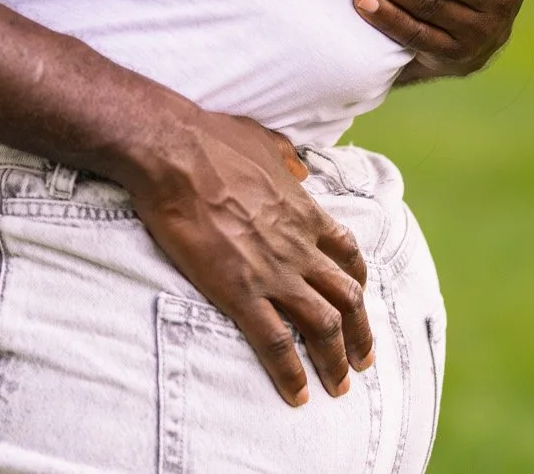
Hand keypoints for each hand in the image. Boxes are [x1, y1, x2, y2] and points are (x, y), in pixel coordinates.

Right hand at [120, 107, 372, 405]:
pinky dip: (291, 373)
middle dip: (360, 334)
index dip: (359, 284)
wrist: (172, 151)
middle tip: (362, 361)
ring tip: (338, 387)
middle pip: (347, 299)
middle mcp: (298, 246)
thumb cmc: (210, 138)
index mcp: (303, 211)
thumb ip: (285, 157)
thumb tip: (298, 167)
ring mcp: (272, 271)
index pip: (348, 254)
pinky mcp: (240, 291)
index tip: (358, 303)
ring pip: (323, 327)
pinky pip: (275, 343)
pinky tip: (296, 394)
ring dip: (336, 362)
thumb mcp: (261, 138)